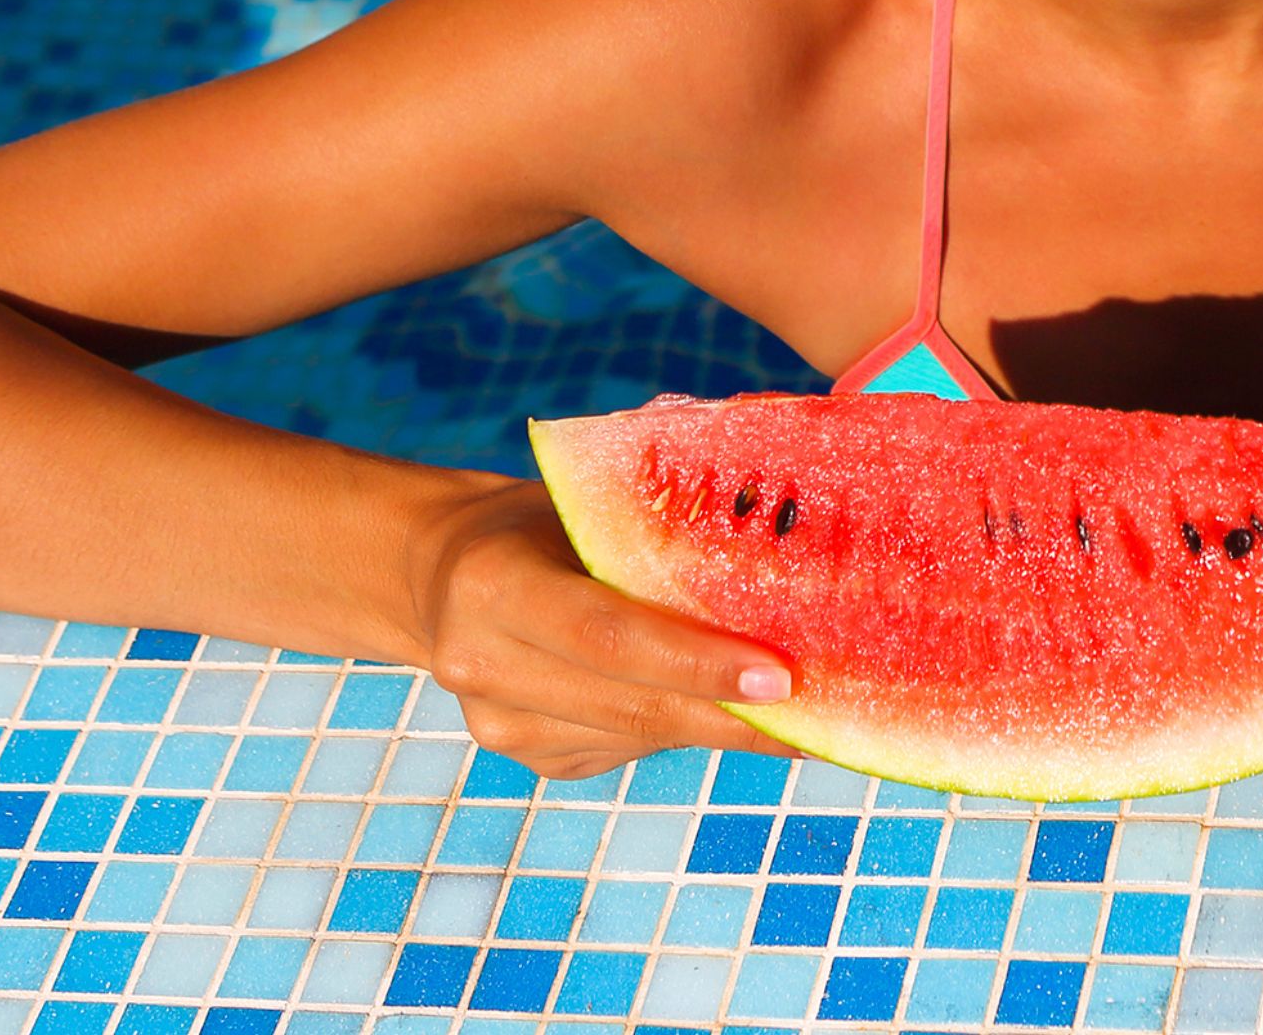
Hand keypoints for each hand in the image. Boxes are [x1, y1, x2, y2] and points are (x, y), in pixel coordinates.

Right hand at [408, 480, 799, 776]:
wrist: (442, 575)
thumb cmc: (536, 522)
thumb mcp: (577, 505)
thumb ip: (648, 535)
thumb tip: (775, 555)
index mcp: (491, 584)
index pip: (608, 635)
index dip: (695, 663)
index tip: (779, 676)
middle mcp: (482, 663)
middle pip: (631, 701)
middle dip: (733, 712)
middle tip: (819, 709)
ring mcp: (499, 724)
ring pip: (638, 734)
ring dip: (723, 726)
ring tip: (803, 712)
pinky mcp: (531, 757)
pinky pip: (629, 746)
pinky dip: (686, 728)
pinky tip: (730, 709)